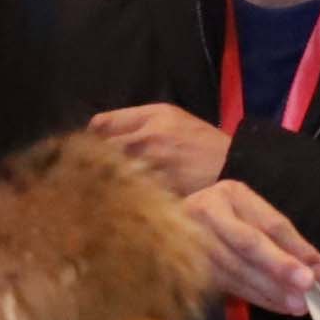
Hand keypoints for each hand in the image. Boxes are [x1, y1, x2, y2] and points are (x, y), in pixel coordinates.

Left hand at [84, 99, 230, 196]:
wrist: (234, 167)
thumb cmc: (201, 142)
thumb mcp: (172, 116)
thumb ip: (137, 120)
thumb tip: (97, 129)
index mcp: (151, 117)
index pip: (101, 124)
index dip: (89, 137)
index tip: (86, 149)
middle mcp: (148, 139)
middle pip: (100, 150)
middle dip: (89, 161)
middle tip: (85, 173)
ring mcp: (152, 168)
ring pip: (110, 175)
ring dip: (101, 181)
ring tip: (97, 189)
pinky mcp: (158, 192)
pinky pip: (128, 195)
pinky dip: (120, 198)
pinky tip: (117, 202)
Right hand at [172, 179, 319, 314]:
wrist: (172, 226)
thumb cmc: (226, 219)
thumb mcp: (255, 217)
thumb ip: (287, 240)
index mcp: (230, 194)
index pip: (269, 222)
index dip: (296, 246)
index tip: (319, 269)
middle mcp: (207, 212)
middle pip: (249, 243)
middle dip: (280, 267)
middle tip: (306, 286)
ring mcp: (191, 239)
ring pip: (236, 269)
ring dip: (269, 289)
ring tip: (296, 305)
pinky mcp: (186, 266)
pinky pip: (227, 284)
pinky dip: (255, 297)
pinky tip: (276, 305)